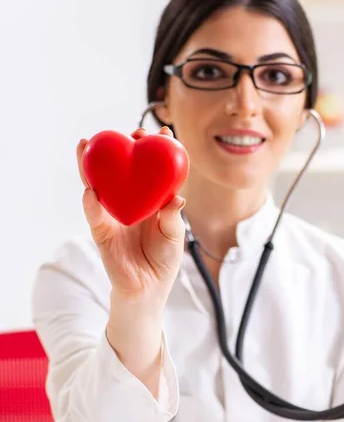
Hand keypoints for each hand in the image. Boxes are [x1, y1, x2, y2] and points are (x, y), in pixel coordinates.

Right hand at [76, 126, 185, 305]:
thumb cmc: (164, 259)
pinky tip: (90, 189)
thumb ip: (173, 218)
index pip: (152, 171)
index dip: (157, 152)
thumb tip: (178, 197)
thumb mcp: (175, 236)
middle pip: (121, 170)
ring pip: (98, 185)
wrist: (148, 288)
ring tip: (86, 146)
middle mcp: (129, 202)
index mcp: (149, 201)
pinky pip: (94, 215)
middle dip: (123, 149)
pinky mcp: (101, 232)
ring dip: (90, 166)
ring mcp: (112, 215)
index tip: (165, 133)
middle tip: (132, 133)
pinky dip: (91, 203)